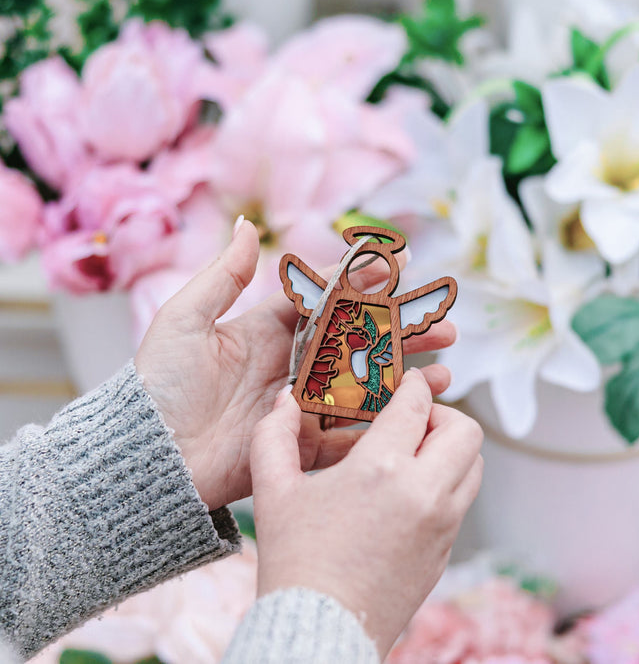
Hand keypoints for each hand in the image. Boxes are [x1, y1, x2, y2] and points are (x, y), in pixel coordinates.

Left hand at [135, 222, 457, 509]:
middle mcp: (293, 364)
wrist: (152, 455)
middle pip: (358, 341)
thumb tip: (244, 225)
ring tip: (445, 366)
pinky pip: (354, 427)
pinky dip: (389, 419)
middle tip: (442, 322)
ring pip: (365, 383)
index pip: (326, 299)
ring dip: (407, 374)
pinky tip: (422, 409)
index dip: (362, 280)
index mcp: (268, 330)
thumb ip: (222, 277)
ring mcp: (303, 403)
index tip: (401, 263)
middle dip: (401, 330)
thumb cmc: (161, 384)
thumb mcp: (184, 321)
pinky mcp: (305, 441)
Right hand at [251, 369, 483, 658]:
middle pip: (465, 431)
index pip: (416, 406)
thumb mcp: (272, 490)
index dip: (414, 385)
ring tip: (413, 456)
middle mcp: (423, 493)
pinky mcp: (445, 552)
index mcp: (381, 469)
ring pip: (473, 466)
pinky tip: (409, 494)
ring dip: (450, 450)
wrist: (318, 632)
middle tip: (412, 422)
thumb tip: (284, 399)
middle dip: (442, 415)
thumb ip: (274, 435)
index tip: (408, 381)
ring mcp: (441, 526)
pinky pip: (462, 501)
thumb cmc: (294, 560)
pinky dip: (446, 483)